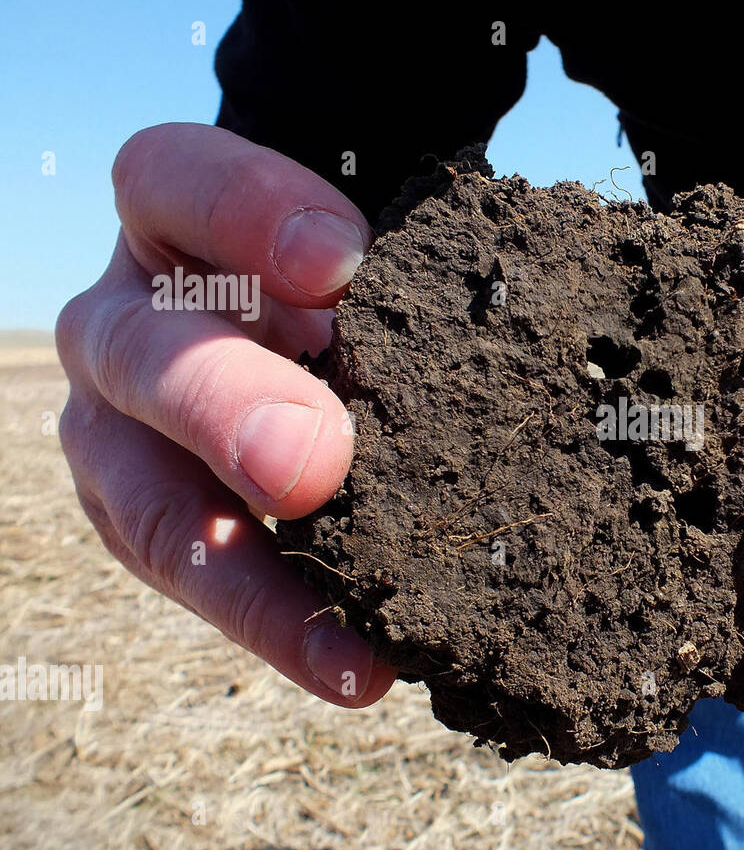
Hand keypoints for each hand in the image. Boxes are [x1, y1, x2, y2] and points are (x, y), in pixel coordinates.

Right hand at [56, 123, 394, 706]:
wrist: (302, 320)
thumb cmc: (350, 275)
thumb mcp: (363, 249)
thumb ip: (400, 265)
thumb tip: (516, 304)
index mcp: (172, 220)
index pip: (174, 182)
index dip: (246, 215)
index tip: (343, 264)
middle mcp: (128, 323)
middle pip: (143, 356)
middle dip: (227, 410)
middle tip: (313, 465)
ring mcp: (121, 429)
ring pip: (148, 503)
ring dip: (245, 577)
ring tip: (347, 648)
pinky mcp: (143, 515)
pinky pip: (196, 578)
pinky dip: (280, 624)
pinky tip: (358, 667)